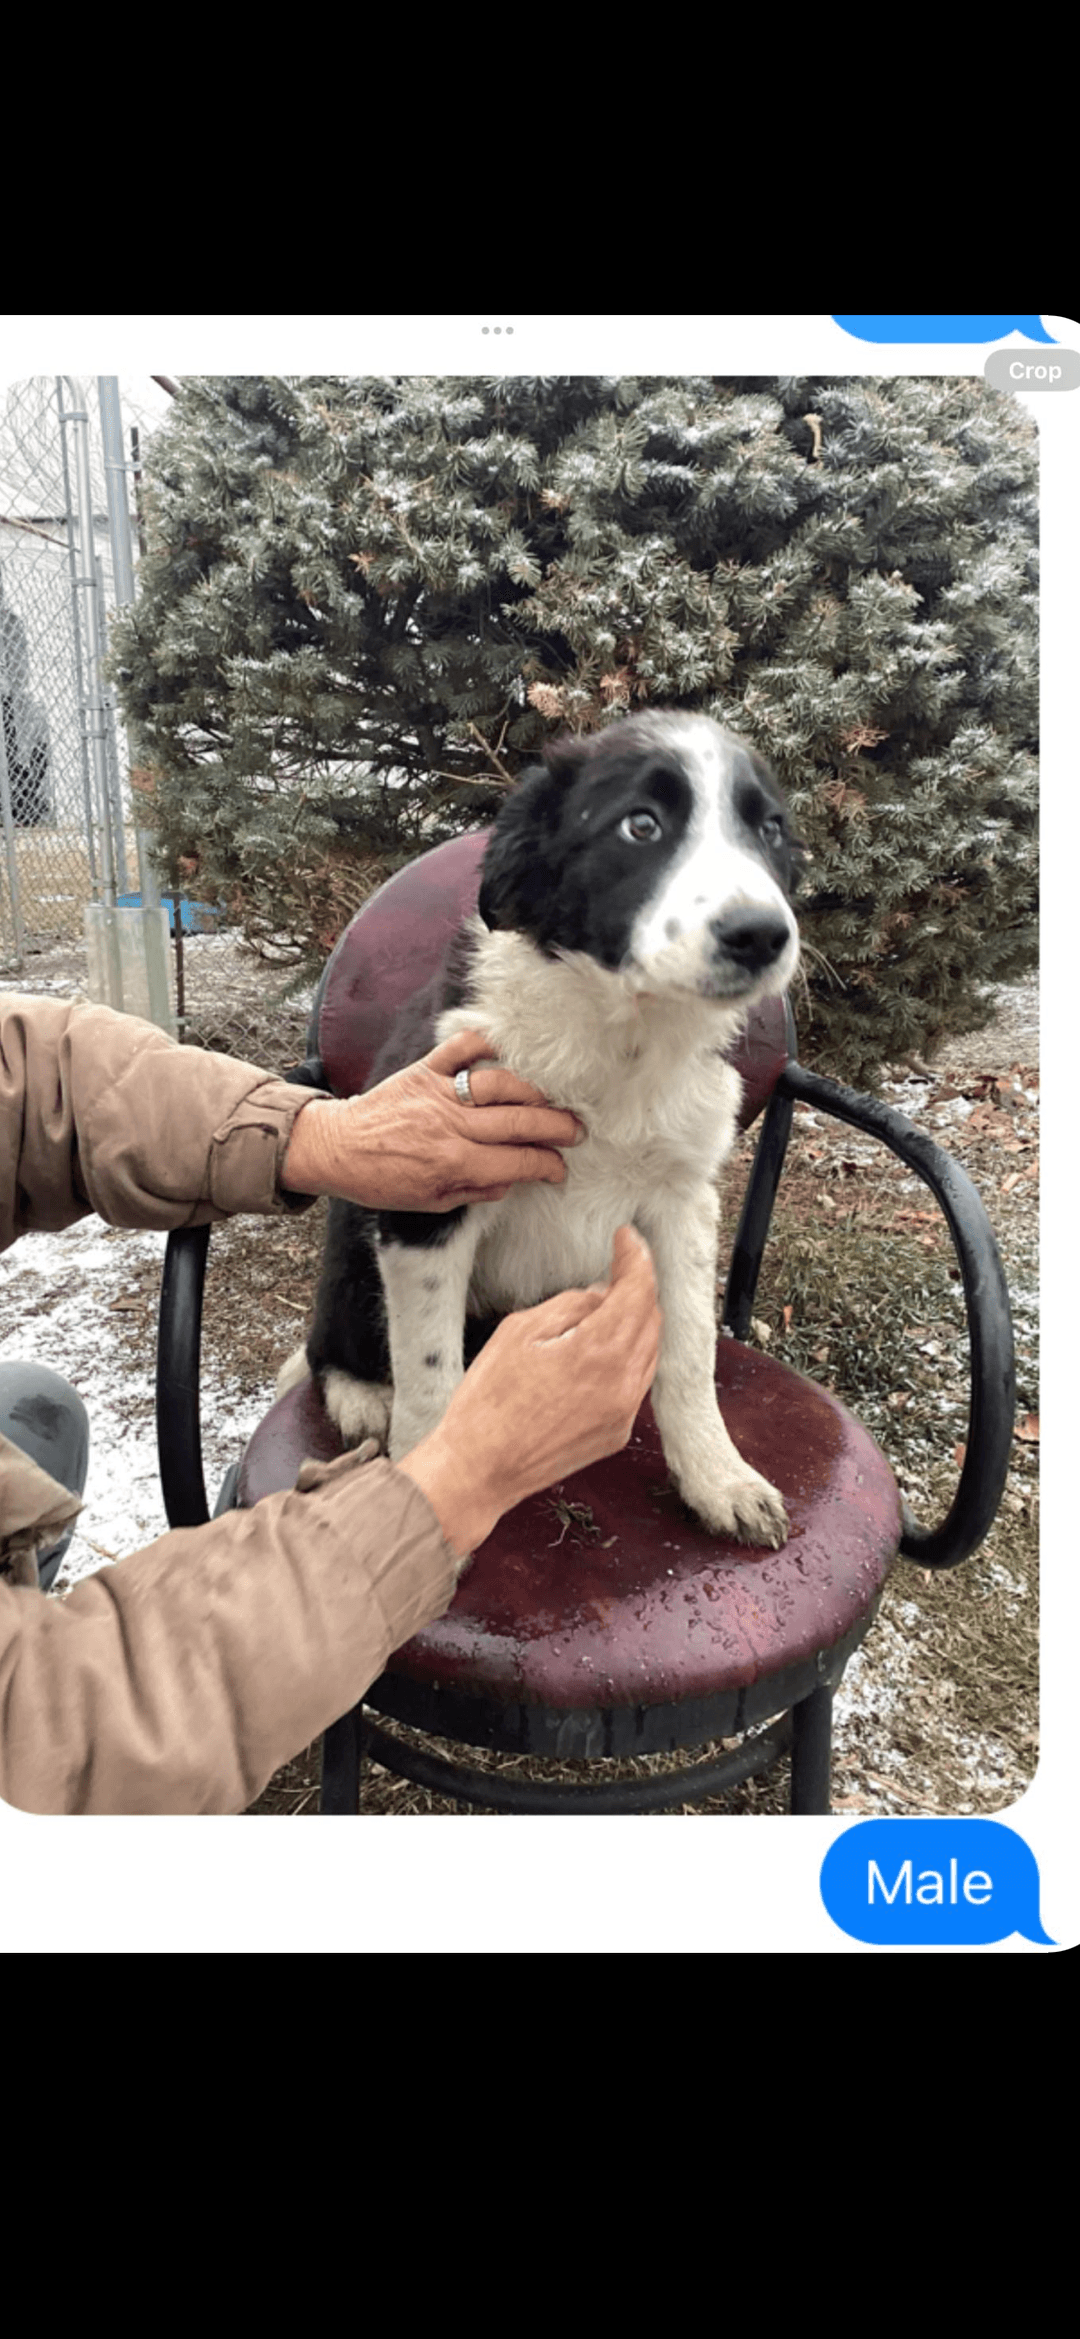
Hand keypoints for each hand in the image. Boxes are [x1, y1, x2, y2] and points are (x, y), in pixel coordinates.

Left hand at [280, 1028, 585, 1212]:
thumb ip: (475, 1191)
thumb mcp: (430, 1202)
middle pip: (520, 1121)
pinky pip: (461, 1048)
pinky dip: (486, 1042)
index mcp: (453, 1163)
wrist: (335, 1149)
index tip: (560, 1167)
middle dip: (557, 1127)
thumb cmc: (380, 1180)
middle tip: (576, 1130)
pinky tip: (506, 1049)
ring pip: (500, 1084)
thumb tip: (512, 1179)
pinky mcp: (424, 1070)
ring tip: (550, 1100)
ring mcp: (439, 1093)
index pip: (518, 1161)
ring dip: (533, 1091)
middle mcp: (451, 1125)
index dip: (548, 1165)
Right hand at [396, 1226, 661, 1560]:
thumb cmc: (487, 1401)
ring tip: (607, 1308)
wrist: (478, 1470)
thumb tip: (600, 1295)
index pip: (637, 1290)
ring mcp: (623, 1413)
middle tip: (616, 1268)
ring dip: (636, 1324)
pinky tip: (600, 1351)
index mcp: (598, 1352)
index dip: (635, 1258)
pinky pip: (636, 1383)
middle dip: (637, 1288)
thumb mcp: (519, 1332)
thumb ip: (569, 1305)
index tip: (627, 1239)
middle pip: (651, 1319)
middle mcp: (622, 1384)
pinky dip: (627, 1358)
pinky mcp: (617, 1434)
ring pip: (649, 1352)